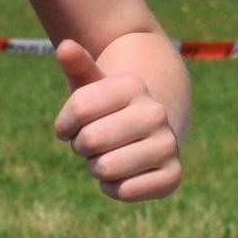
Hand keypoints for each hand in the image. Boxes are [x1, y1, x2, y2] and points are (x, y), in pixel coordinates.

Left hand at [50, 38, 180, 201]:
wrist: (148, 132)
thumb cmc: (107, 110)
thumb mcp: (90, 85)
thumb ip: (77, 65)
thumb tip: (65, 46)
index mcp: (134, 85)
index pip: (78, 107)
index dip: (64, 123)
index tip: (72, 124)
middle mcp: (156, 112)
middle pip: (90, 139)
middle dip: (81, 146)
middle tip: (93, 143)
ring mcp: (168, 144)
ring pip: (105, 168)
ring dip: (96, 168)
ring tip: (108, 156)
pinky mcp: (173, 175)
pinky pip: (123, 191)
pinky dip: (112, 188)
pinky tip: (122, 174)